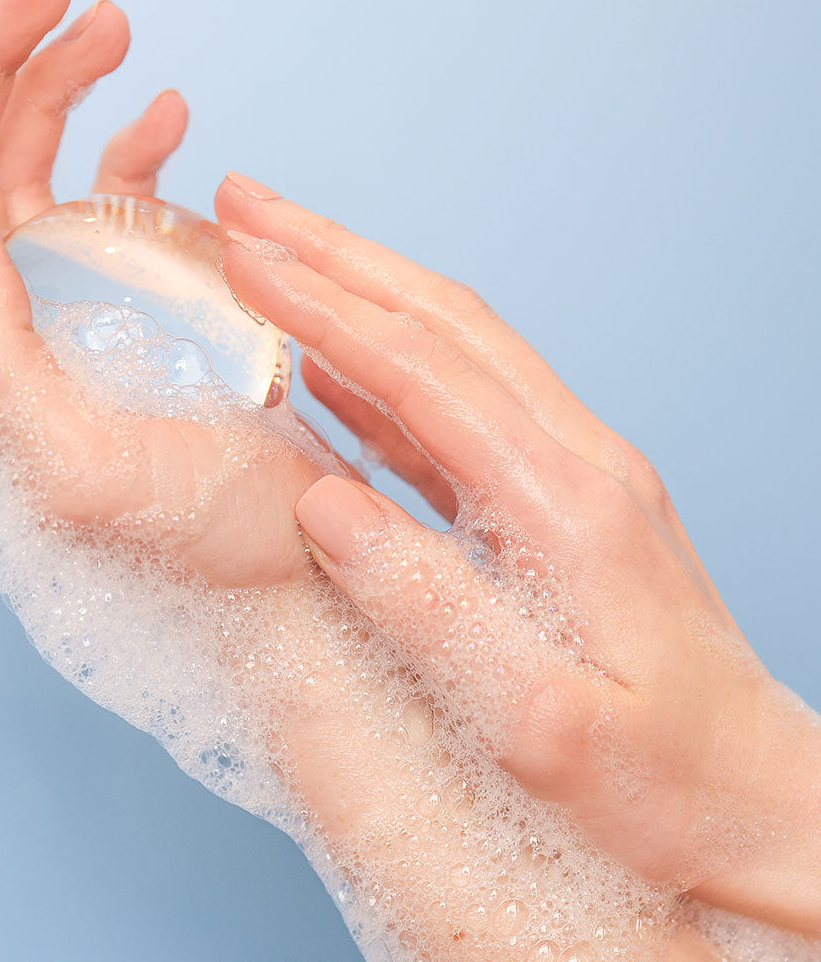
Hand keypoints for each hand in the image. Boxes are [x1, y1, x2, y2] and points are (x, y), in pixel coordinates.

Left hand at [0, 0, 322, 586]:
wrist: (289, 578)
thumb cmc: (196, 554)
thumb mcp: (72, 470)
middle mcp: (6, 323)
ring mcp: (73, 307)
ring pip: (30, 166)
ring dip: (56, 81)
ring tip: (110, 22)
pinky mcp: (140, 305)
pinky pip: (109, 203)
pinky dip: (128, 142)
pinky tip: (165, 111)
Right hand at [215, 174, 820, 936]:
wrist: (759, 800)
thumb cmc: (663, 782)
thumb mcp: (542, 724)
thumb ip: (427, 605)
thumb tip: (322, 504)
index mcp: (566, 504)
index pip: (421, 369)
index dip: (323, 307)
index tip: (245, 258)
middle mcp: (575, 459)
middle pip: (440, 319)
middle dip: (335, 252)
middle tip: (246, 204)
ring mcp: (573, 470)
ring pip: (453, 343)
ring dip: (359, 287)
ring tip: (276, 254)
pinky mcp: (561, 498)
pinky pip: (460, 409)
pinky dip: (386, 370)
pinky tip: (334, 365)